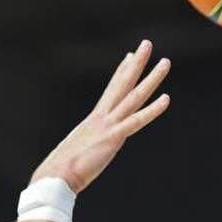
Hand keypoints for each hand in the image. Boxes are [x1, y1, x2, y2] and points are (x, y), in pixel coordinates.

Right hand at [32, 42, 170, 193]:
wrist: (55, 177)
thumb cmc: (60, 173)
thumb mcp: (76, 154)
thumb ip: (84, 149)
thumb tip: (80, 154)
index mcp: (93, 122)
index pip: (111, 92)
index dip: (121, 73)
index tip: (129, 57)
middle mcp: (101, 118)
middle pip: (123, 85)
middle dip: (136, 64)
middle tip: (147, 44)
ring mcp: (108, 126)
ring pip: (134, 97)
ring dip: (151, 78)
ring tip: (166, 62)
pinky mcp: (113, 139)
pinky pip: (136, 121)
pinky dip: (152, 110)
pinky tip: (166, 98)